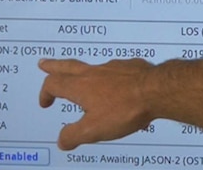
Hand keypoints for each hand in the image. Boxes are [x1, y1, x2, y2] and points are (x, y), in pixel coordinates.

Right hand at [39, 58, 154, 149]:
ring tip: (84, 78)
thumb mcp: (93, 130)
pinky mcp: (132, 67)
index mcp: (81, 86)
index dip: (45, 93)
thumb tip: (62, 140)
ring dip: (84, 72)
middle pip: (68, 66)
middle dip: (54, 66)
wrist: (158, 90)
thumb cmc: (124, 109)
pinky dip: (112, 77)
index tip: (45, 103)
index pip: (54, 84)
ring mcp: (114, 68)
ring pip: (94, 67)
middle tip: (44, 63)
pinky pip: (117, 71)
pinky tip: (119, 85)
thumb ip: (73, 135)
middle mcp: (95, 72)